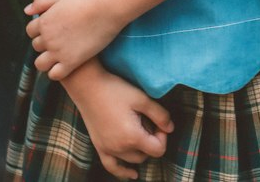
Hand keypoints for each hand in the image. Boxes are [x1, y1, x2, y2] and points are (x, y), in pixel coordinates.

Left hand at [26, 0, 119, 79]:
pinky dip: (56, 72)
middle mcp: (48, 38)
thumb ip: (42, 2)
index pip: (31, 30)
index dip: (40, 28)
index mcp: (44, 21)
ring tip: (59, 55)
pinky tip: (65, 64)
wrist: (106, 9)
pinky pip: (54, 75)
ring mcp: (58, 52)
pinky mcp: (70, 63)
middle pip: (36, 46)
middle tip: (60, 38)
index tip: (52, 27)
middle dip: (45, 43)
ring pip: (40, 64)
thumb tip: (26, 11)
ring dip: (47, 60)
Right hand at [67, 61, 173, 181]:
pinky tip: (132, 174)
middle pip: (145, 155)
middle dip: (151, 141)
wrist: (88, 86)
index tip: (159, 121)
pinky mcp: (99, 147)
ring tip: (138, 130)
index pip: (158, 149)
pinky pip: (112, 167)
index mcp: (132, 137)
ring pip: (132, 160)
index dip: (163, 136)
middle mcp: (120, 148)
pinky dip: (123, 171)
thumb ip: (160, 115)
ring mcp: (108, 150)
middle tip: (148, 121)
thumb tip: (171, 128)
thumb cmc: (115, 90)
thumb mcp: (142, 98)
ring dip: (140, 150)